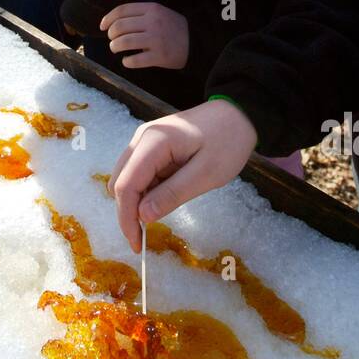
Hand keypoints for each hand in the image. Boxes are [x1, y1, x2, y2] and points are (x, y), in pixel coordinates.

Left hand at [99, 2, 189, 69]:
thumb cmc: (174, 27)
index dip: (108, 18)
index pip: (122, 10)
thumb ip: (141, 14)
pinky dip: (127, 62)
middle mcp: (153, 23)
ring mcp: (156, 40)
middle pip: (120, 27)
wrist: (197, 42)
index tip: (102, 26)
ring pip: (124, 42)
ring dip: (115, 47)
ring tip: (116, 49)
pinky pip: (135, 60)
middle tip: (113, 40)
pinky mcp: (159, 56)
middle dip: (111, 35)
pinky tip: (127, 61)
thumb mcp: (160, 12)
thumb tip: (114, 22)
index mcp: (151, 9)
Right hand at [109, 100, 258, 251]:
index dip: (126, 217)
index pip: (126, 184)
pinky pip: (139, 172)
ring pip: (126, 178)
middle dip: (127, 212)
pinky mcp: (151, 145)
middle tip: (145, 238)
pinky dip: (145, 190)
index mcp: (153, 142)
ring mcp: (145, 140)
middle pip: (120, 182)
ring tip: (157, 217)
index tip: (138, 245)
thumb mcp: (206, 173)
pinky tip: (163, 199)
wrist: (238, 114)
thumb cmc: (228, 141)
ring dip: (136, 202)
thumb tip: (142, 216)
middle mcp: (141, 138)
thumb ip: (172, 194)